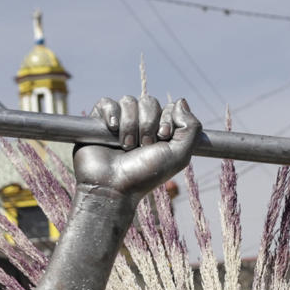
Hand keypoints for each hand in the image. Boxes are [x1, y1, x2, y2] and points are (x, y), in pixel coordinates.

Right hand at [74, 96, 199, 199]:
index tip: (162, 138)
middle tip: (143, 147)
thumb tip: (180, 101)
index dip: (166, 119)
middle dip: (148, 124)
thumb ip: (191, 128)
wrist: (113, 188)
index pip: (167, 107)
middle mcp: (139, 125)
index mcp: (159, 131)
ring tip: (126, 146)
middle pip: (149, 101)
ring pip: (128, 101)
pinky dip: (111, 114)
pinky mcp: (98, 123)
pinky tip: (112, 129)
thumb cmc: (145, 176)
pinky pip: (106, 103)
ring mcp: (119, 123)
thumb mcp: (179, 156)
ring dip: (130, 125)